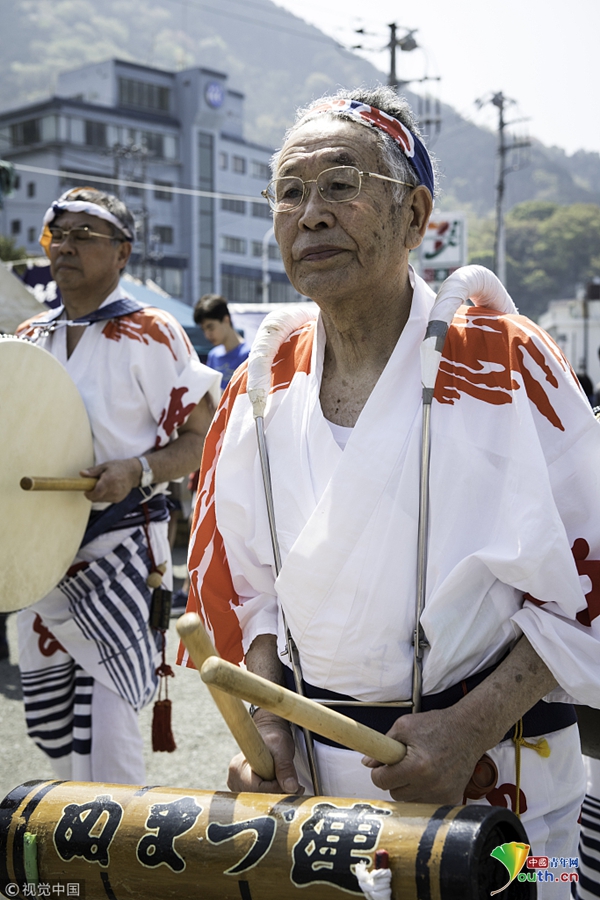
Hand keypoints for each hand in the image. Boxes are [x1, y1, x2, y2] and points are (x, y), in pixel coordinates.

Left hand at [81, 458, 141, 502]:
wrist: (134, 473)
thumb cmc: (118, 467)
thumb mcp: (105, 466)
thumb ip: (93, 471)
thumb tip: (82, 473)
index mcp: (109, 481)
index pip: (95, 493)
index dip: (88, 494)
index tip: (86, 490)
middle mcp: (113, 490)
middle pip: (96, 498)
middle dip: (92, 494)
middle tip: (93, 486)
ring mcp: (117, 496)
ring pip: (101, 500)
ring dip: (98, 495)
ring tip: (102, 486)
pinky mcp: (118, 499)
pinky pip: (107, 500)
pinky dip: (104, 496)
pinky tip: (109, 489)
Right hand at [227, 712, 303, 795]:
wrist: (270, 736)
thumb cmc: (275, 740)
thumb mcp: (283, 750)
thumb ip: (286, 768)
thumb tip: (291, 788)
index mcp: (239, 766)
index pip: (257, 789)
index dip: (277, 788)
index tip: (294, 785)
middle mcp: (234, 777)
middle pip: (257, 797)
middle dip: (278, 795)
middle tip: (297, 788)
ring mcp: (236, 785)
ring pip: (258, 800)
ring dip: (276, 796)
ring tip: (288, 784)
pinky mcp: (242, 790)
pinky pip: (258, 800)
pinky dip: (271, 797)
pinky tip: (279, 786)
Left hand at [362, 707, 485, 803]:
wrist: (468, 731)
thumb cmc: (438, 725)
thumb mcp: (404, 726)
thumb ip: (383, 744)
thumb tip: (368, 762)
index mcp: (417, 767)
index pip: (382, 782)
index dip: (378, 772)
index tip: (381, 766)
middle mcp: (430, 785)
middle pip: (395, 793)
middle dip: (393, 779)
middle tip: (401, 763)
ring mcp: (442, 794)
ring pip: (409, 800)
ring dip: (408, 787)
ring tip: (417, 767)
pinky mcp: (451, 799)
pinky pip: (425, 802)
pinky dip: (423, 791)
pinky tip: (429, 775)